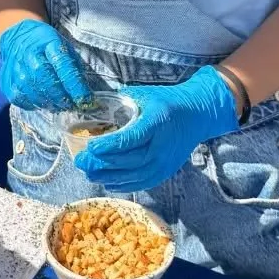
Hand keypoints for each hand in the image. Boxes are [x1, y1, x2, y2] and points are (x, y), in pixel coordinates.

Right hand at [0, 19, 90, 111]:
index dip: (75, 86)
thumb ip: (74, 67)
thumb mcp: (64, 46)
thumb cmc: (46, 44)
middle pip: (48, 83)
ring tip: (61, 105)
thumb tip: (85, 95)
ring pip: (35, 94)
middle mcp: (29, 55)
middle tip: (74, 105)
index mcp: (48, 42)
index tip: (86, 100)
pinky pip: (23, 100)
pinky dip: (36, 105)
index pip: (63, 66)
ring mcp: (16, 70)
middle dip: (64, 98)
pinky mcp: (8, 84)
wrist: (18, 38)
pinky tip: (44, 102)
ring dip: (52, 104)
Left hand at [75, 66, 239, 191]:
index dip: (110, 145)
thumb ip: (121, 101)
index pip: (132, 138)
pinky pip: (143, 182)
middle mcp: (163, 145)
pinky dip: (124, 184)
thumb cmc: (167, 102)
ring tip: (89, 173)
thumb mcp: (145, 94)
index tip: (91, 146)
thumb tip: (93, 106)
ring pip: (135, 175)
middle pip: (130, 160)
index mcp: (157, 122)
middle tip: (81, 161)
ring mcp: (166, 161)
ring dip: (109, 177)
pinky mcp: (167, 171)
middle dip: (102, 163)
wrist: (197, 115)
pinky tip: (108, 182)